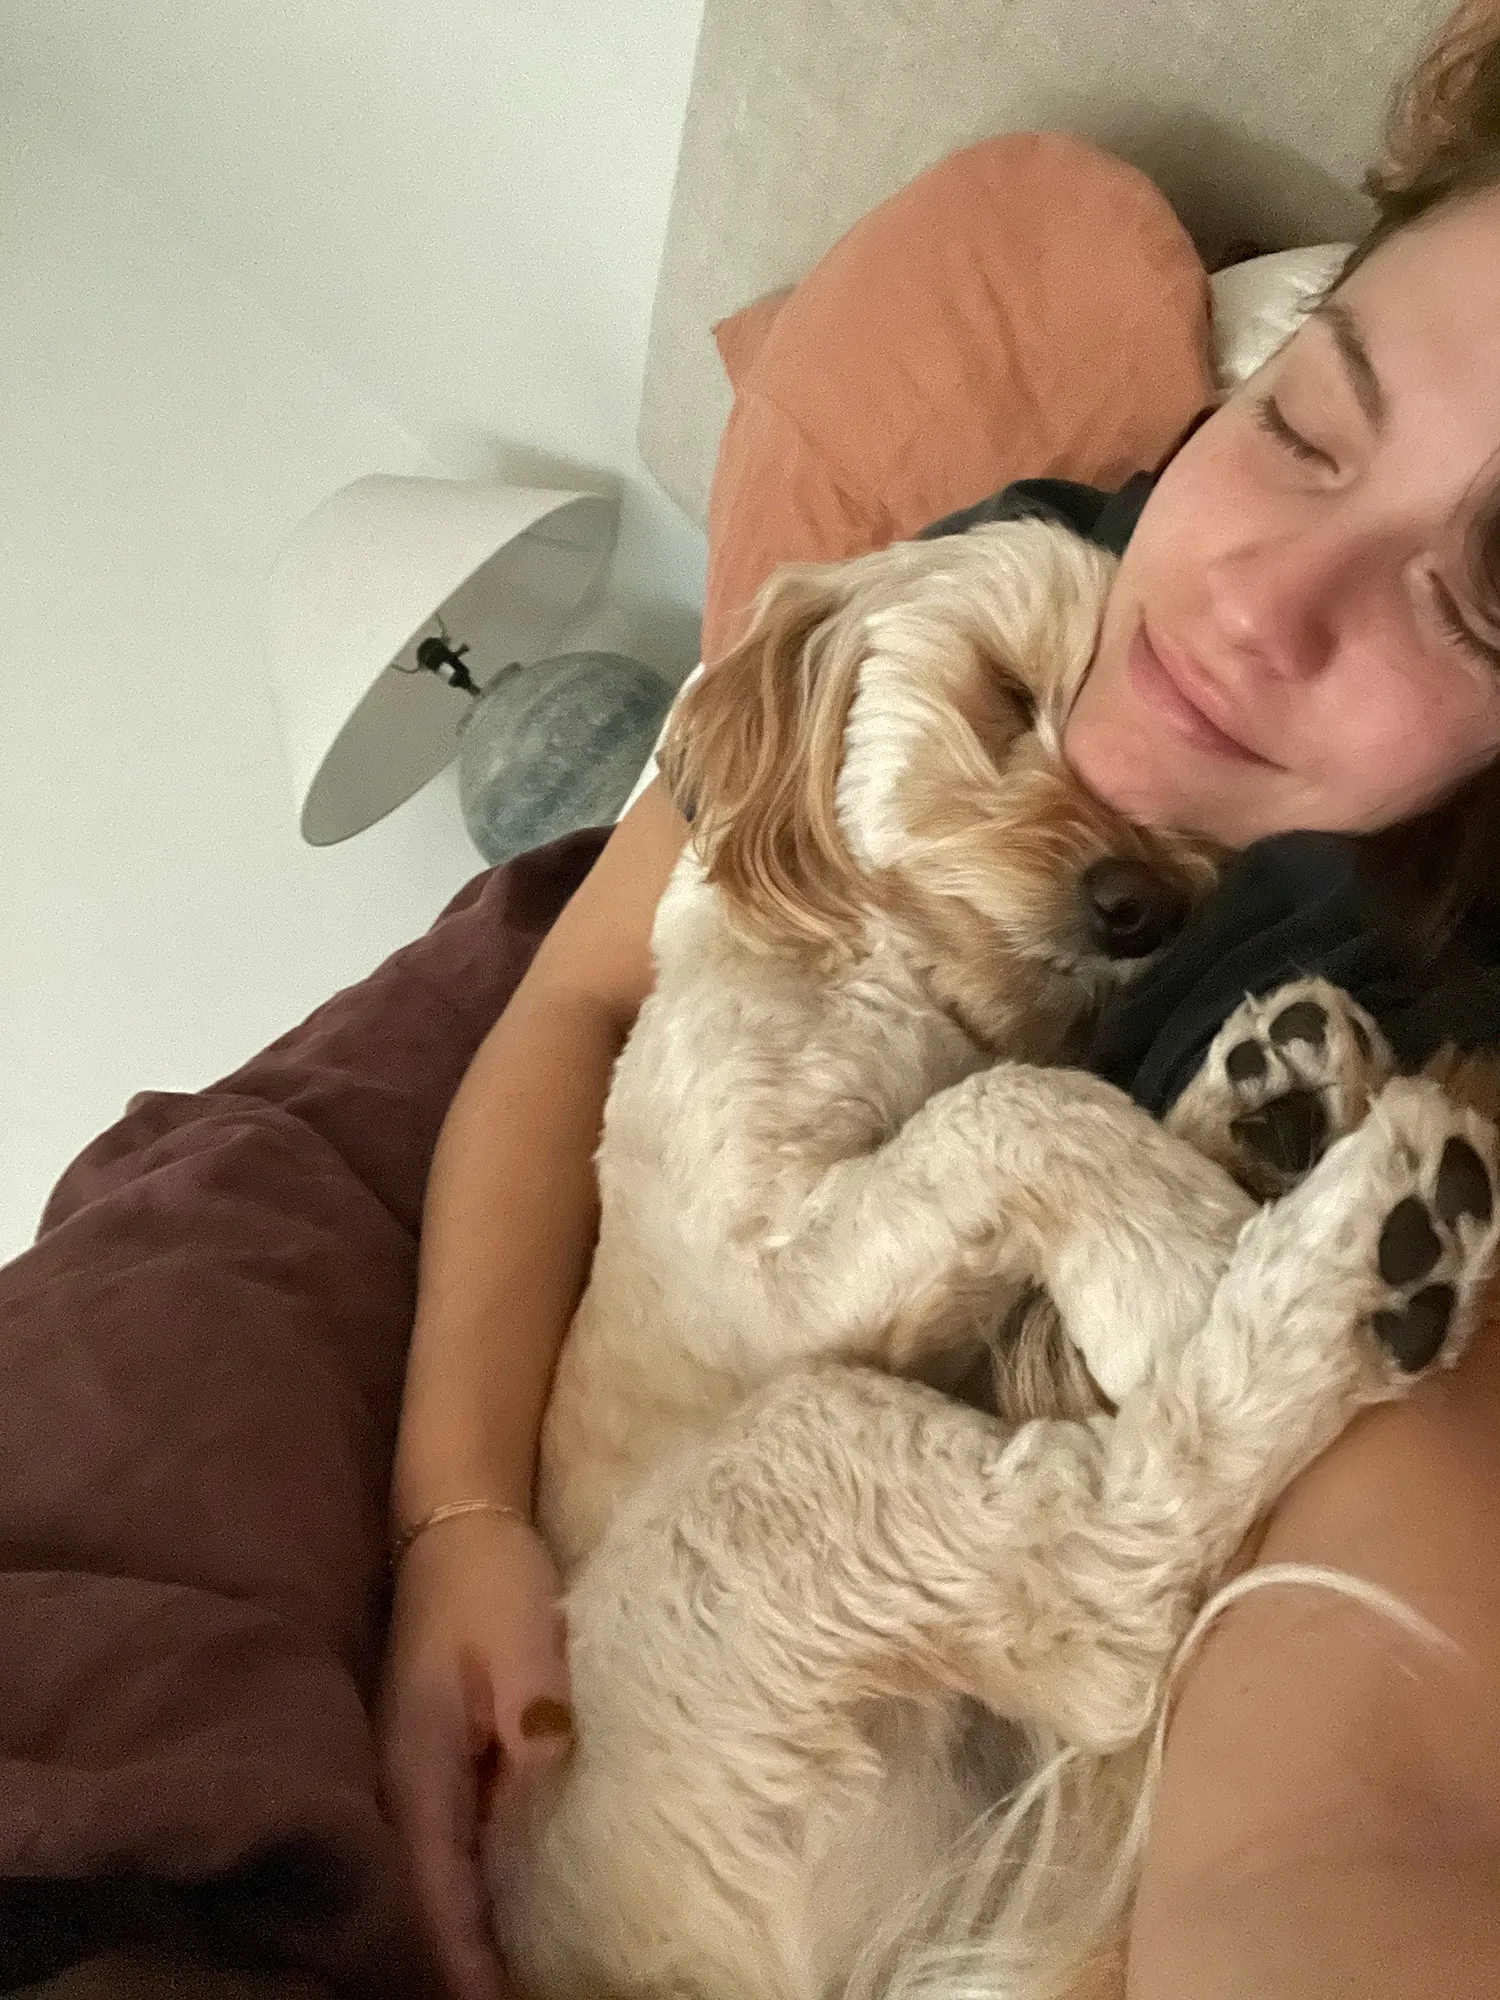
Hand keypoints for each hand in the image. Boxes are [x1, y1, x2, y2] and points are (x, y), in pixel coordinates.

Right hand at [381, 1511, 571, 1999]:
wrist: (456, 1517)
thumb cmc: (490, 1582)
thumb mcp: (524, 1657)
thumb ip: (531, 1738)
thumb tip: (539, 1821)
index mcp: (416, 1769)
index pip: (431, 1897)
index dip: (463, 1967)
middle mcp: (398, 1782)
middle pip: (418, 1903)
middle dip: (460, 1964)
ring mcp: (408, 1769)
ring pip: (427, 1878)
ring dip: (463, 1932)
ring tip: (515, 1978)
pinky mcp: (429, 1755)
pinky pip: (444, 1844)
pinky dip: (469, 1888)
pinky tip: (506, 1908)